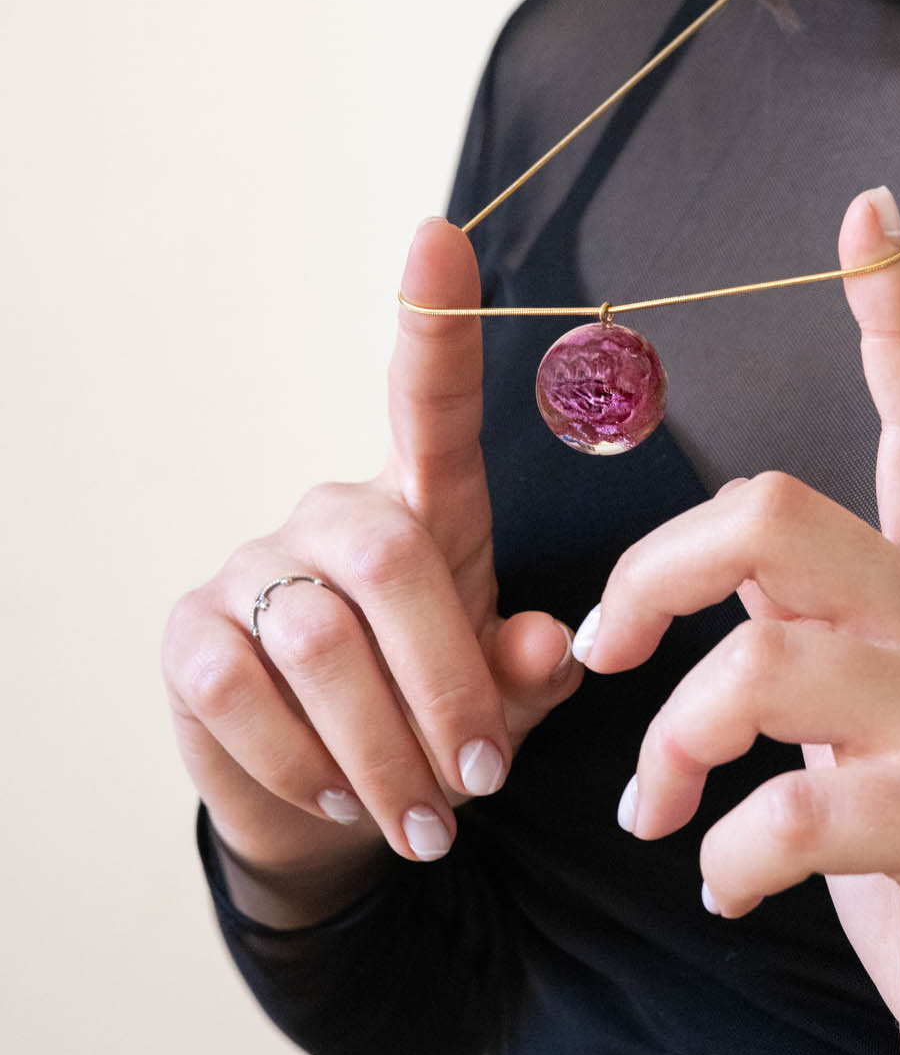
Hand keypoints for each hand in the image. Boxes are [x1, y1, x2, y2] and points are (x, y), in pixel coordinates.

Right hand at [161, 217, 583, 897]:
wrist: (331, 805)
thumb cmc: (433, 721)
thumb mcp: (501, 699)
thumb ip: (530, 670)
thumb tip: (555, 646)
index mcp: (424, 509)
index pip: (429, 402)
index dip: (435, 322)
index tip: (440, 234)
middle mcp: (333, 516)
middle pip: (390, 561)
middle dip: (445, 686)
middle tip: (480, 782)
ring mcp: (253, 567)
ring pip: (317, 643)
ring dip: (382, 750)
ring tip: (425, 821)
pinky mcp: (189, 635)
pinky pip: (241, 694)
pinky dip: (305, 767)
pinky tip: (342, 800)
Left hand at [568, 186, 899, 1054]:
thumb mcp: (853, 734)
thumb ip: (790, 650)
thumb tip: (675, 610)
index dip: (893, 317)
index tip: (865, 211)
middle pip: (777, 517)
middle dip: (653, 573)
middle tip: (599, 655)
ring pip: (766, 664)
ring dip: (672, 751)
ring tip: (655, 815)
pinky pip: (794, 810)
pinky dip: (726, 860)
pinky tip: (725, 890)